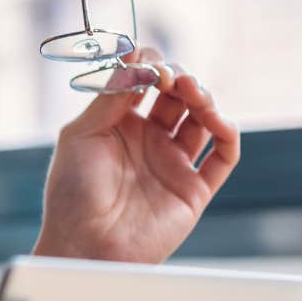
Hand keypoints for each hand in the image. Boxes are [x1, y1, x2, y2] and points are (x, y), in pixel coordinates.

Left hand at [33, 47, 240, 263]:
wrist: (84, 244)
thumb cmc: (72, 193)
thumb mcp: (82, 134)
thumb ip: (110, 96)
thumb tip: (134, 56)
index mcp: (119, 124)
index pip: (146, 82)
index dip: (151, 66)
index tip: (147, 61)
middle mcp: (148, 140)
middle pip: (178, 95)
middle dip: (180, 78)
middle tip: (172, 77)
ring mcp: (172, 163)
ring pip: (203, 119)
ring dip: (204, 99)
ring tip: (193, 93)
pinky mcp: (193, 188)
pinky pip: (223, 156)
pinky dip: (228, 134)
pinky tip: (218, 121)